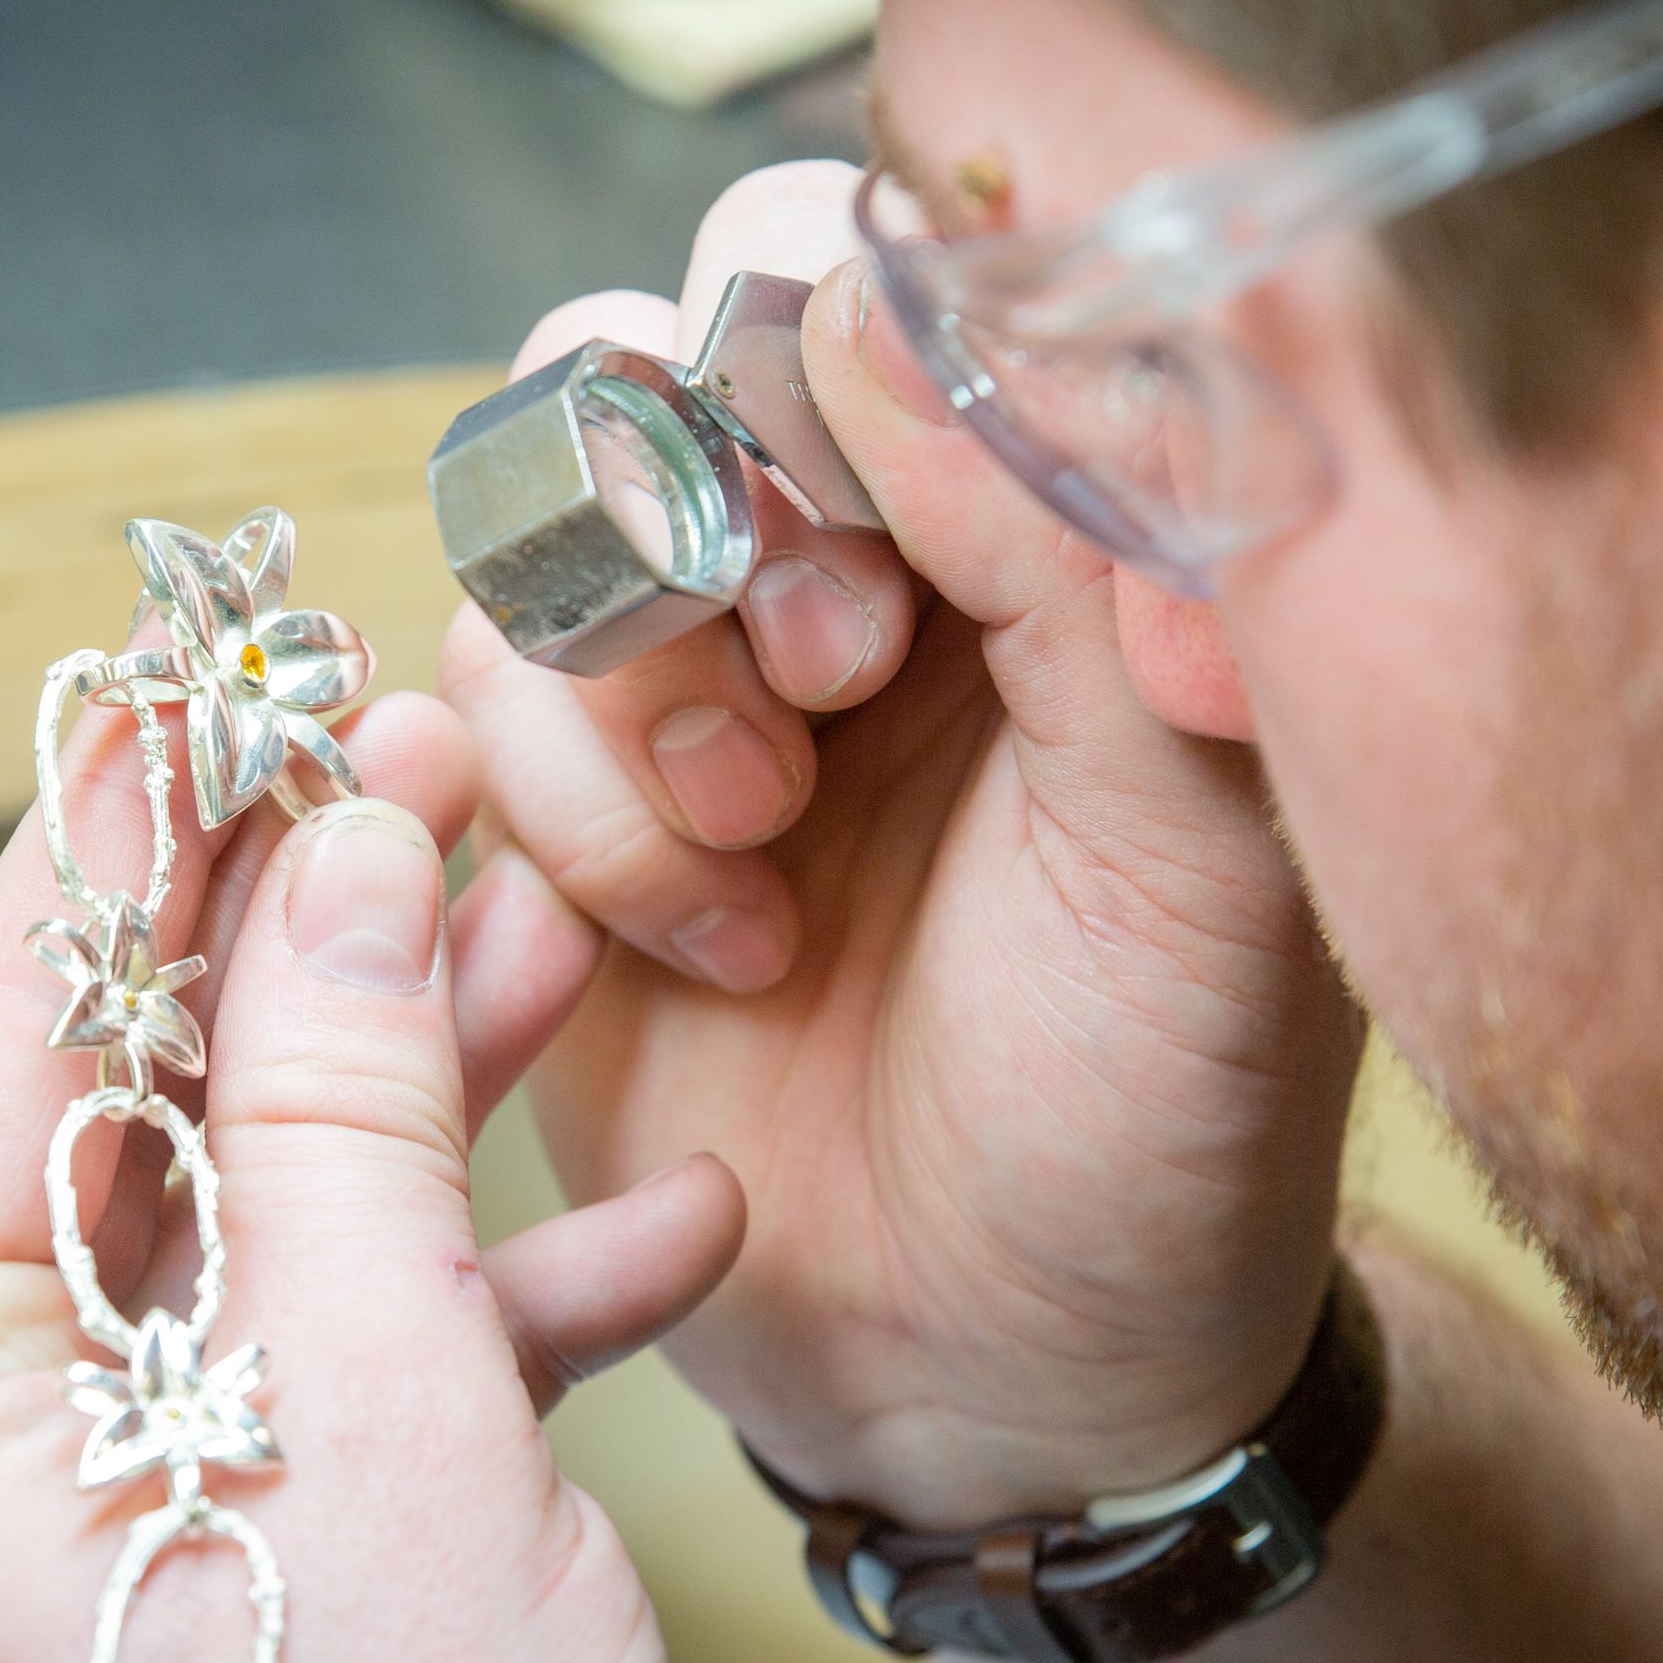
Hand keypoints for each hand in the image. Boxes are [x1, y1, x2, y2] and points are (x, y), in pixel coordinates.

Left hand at [0, 691, 744, 1662]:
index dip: (127, 829)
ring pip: (235, 1237)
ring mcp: (56, 1540)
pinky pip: (299, 1382)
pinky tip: (634, 1222)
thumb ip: (339, 1098)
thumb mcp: (376, 1405)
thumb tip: (335, 855)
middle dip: (306, 954)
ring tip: (549, 946)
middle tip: (422, 778)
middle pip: (120, 1123)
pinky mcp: (196, 1586)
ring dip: (410, 1105)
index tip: (213, 665)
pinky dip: (454, 1300)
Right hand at [440, 162, 1361, 1527]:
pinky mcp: (561, 809)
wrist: (1000, 1379)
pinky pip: (469, 690)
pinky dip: (566, 808)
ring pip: (541, 519)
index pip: (888, 283)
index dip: (842, 370)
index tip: (896, 548)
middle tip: (830, 682)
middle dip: (713, 516)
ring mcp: (694, 680)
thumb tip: (894, 304)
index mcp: (1045, 525)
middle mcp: (860, 565)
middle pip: (670, 354)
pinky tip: (706, 942)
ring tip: (764, 857)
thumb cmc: (1152, 1112)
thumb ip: (1084, 551)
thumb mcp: (1193, 836)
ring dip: (635, 689)